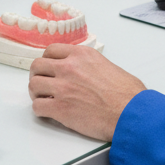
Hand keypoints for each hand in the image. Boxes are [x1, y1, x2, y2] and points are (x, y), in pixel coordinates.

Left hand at [29, 44, 145, 141]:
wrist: (131, 113)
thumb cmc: (128, 94)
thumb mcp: (108, 66)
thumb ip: (90, 65)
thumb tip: (85, 73)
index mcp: (81, 55)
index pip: (51, 50)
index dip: (48, 61)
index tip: (49, 68)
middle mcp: (69, 67)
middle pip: (37, 65)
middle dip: (38, 75)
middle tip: (43, 84)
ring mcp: (62, 87)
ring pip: (33, 85)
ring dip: (37, 93)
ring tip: (44, 99)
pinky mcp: (60, 108)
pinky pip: (37, 107)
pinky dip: (40, 110)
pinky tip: (48, 113)